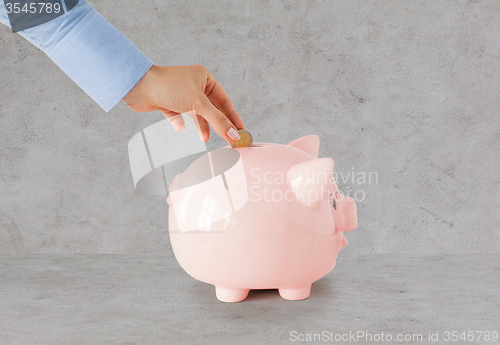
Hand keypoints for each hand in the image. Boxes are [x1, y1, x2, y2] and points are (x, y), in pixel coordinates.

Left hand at [123, 64, 243, 142]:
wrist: (138, 86)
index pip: (224, 100)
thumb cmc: (169, 86)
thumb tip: (233, 135)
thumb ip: (218, 121)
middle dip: (218, 124)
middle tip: (228, 139)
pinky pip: (180, 116)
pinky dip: (181, 122)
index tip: (240, 130)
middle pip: (211, 109)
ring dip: (201, 126)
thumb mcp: (199, 104)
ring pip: (196, 114)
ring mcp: (181, 94)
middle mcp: (194, 85)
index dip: (232, 116)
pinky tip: (181, 127)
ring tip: (204, 138)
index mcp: (204, 78)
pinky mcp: (169, 103)